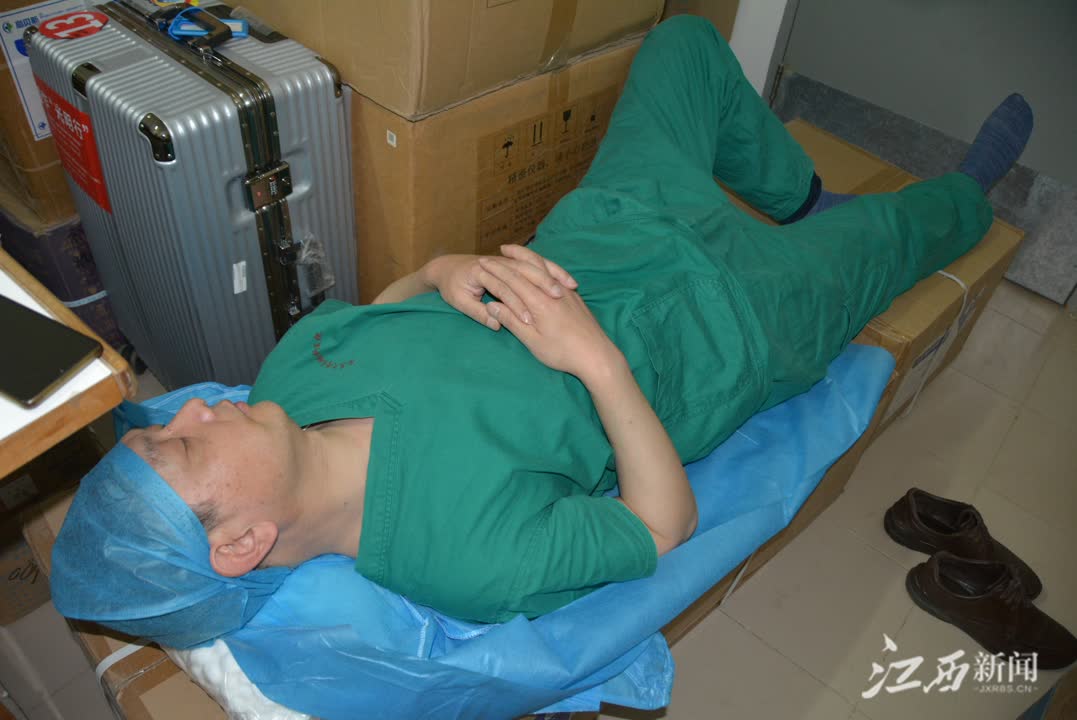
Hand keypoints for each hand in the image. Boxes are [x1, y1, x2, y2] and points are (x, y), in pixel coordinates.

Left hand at [426, 245, 576, 330]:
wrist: (443, 268)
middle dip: (545, 282)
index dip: (520, 304)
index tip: (535, 317)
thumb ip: (478, 313)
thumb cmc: (450, 285)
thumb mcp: (458, 301)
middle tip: (562, 297)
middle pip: (527, 270)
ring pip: (535, 264)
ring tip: (571, 286)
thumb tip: (495, 322)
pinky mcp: (512, 263)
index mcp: (483, 272)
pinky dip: (552, 271)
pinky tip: (567, 282)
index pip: (506, 288)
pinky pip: (538, 264)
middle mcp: (499, 263)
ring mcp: (507, 261)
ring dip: (553, 274)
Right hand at [478, 255, 619, 378]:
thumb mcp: (533, 341)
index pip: (513, 279)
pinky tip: (535, 264)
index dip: (496, 271)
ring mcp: (565, 291)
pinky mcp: (574, 295)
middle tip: (489, 256)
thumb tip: (493, 305)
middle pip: (526, 268)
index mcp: (539, 302)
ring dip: (523, 256)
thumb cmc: (562, 353)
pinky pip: (554, 271)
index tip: (481, 263)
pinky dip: (540, 263)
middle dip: (505, 261)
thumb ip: (512, 321)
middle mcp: (552, 291)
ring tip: (509, 250)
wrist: (597, 355)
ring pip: (542, 265)